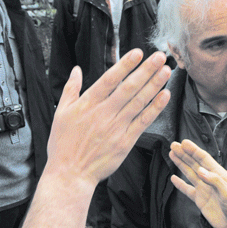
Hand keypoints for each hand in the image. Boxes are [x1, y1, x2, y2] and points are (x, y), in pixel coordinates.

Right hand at [46, 49, 170, 186]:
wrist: (70, 174)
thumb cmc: (63, 145)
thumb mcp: (60, 113)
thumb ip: (70, 89)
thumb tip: (76, 70)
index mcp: (88, 104)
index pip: (110, 79)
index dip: (125, 65)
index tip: (138, 53)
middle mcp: (104, 113)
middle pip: (129, 87)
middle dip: (146, 70)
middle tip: (159, 56)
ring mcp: (117, 127)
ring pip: (139, 102)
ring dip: (154, 85)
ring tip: (166, 71)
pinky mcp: (126, 141)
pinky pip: (143, 121)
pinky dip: (155, 108)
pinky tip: (164, 95)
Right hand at [169, 139, 226, 227]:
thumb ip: (215, 180)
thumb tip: (200, 170)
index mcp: (218, 174)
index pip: (203, 158)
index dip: (193, 150)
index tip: (183, 143)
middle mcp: (209, 179)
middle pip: (194, 163)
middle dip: (184, 153)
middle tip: (173, 145)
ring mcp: (203, 188)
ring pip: (189, 173)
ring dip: (180, 163)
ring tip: (172, 154)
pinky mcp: (199, 199)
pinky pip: (187, 190)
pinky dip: (180, 184)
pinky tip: (173, 178)